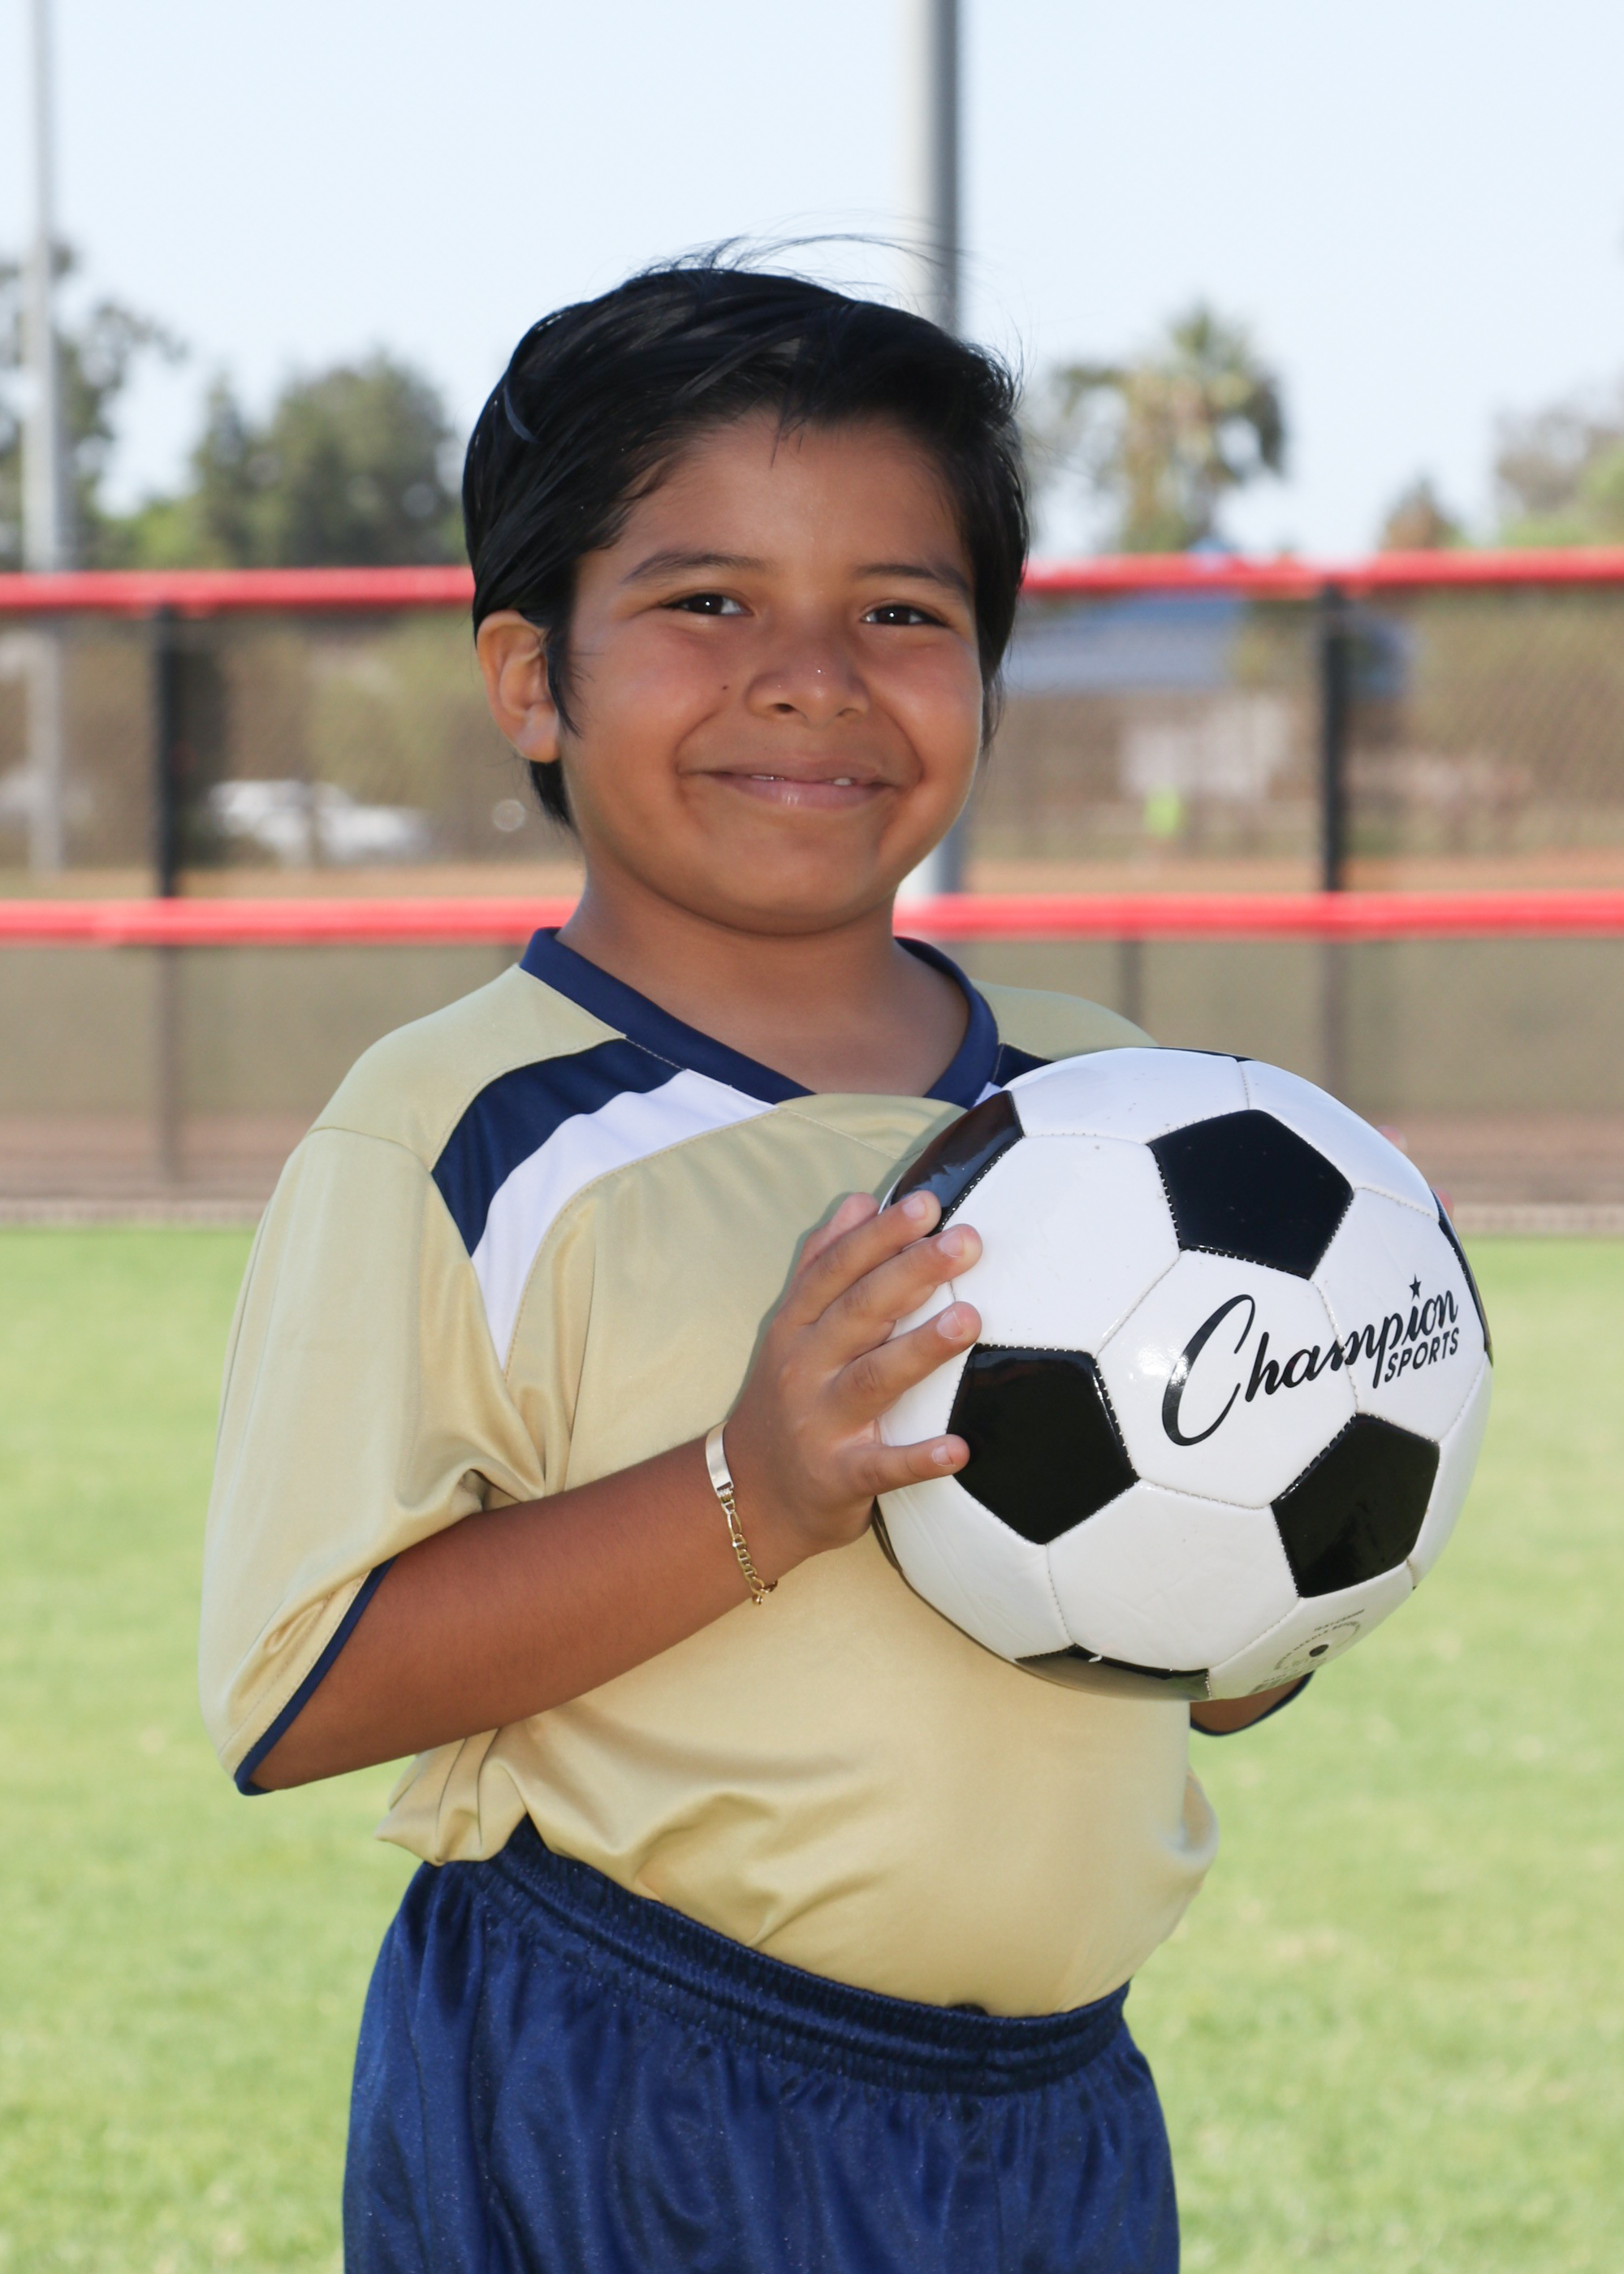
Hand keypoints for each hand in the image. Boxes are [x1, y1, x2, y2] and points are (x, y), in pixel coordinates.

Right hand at [722, 1189, 981, 1574]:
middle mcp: (804, 1368)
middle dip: (911, 1273)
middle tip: (964, 1242)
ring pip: (873, 1379)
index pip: (837, 1270)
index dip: (879, 1236)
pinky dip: (919, 1459)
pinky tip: (959, 1449)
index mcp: (796, 1327)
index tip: (926, 1204)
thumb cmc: (786, 1400)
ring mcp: (820, 1424)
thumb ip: (822, 1264)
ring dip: (921, 1349)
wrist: (746, 1496)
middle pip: (859, 1313)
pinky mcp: (838, 1478)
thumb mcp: (790, 1329)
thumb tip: (860, 1201)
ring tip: (970, 1320)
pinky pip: (882, 1468)